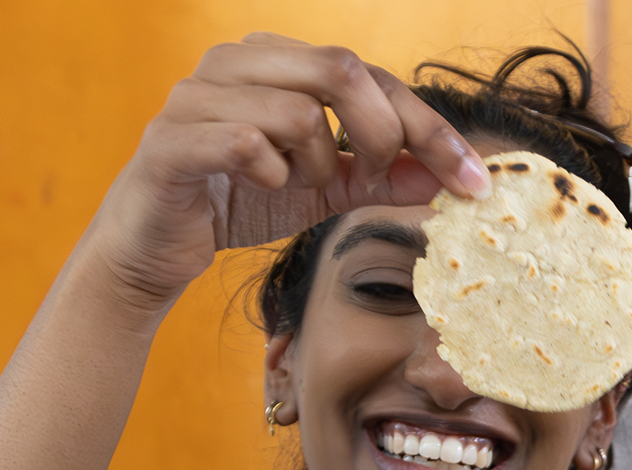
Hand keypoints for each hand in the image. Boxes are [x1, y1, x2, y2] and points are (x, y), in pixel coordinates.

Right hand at [84, 34, 491, 315]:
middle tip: (375, 178)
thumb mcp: (325, 190)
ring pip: (297, 109)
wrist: (156, 245)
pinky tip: (266, 187)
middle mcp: (236, 62)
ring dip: (319, 163)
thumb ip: (380, 177)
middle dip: (383, 134)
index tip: (474, 183)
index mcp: (277, 61)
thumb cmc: (239, 201)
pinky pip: (245, 141)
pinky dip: (272, 173)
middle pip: (341, 68)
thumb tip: (445, 176)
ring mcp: (198, 95)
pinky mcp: (173, 140)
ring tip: (299, 184)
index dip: (430, 127)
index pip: (372, 74)